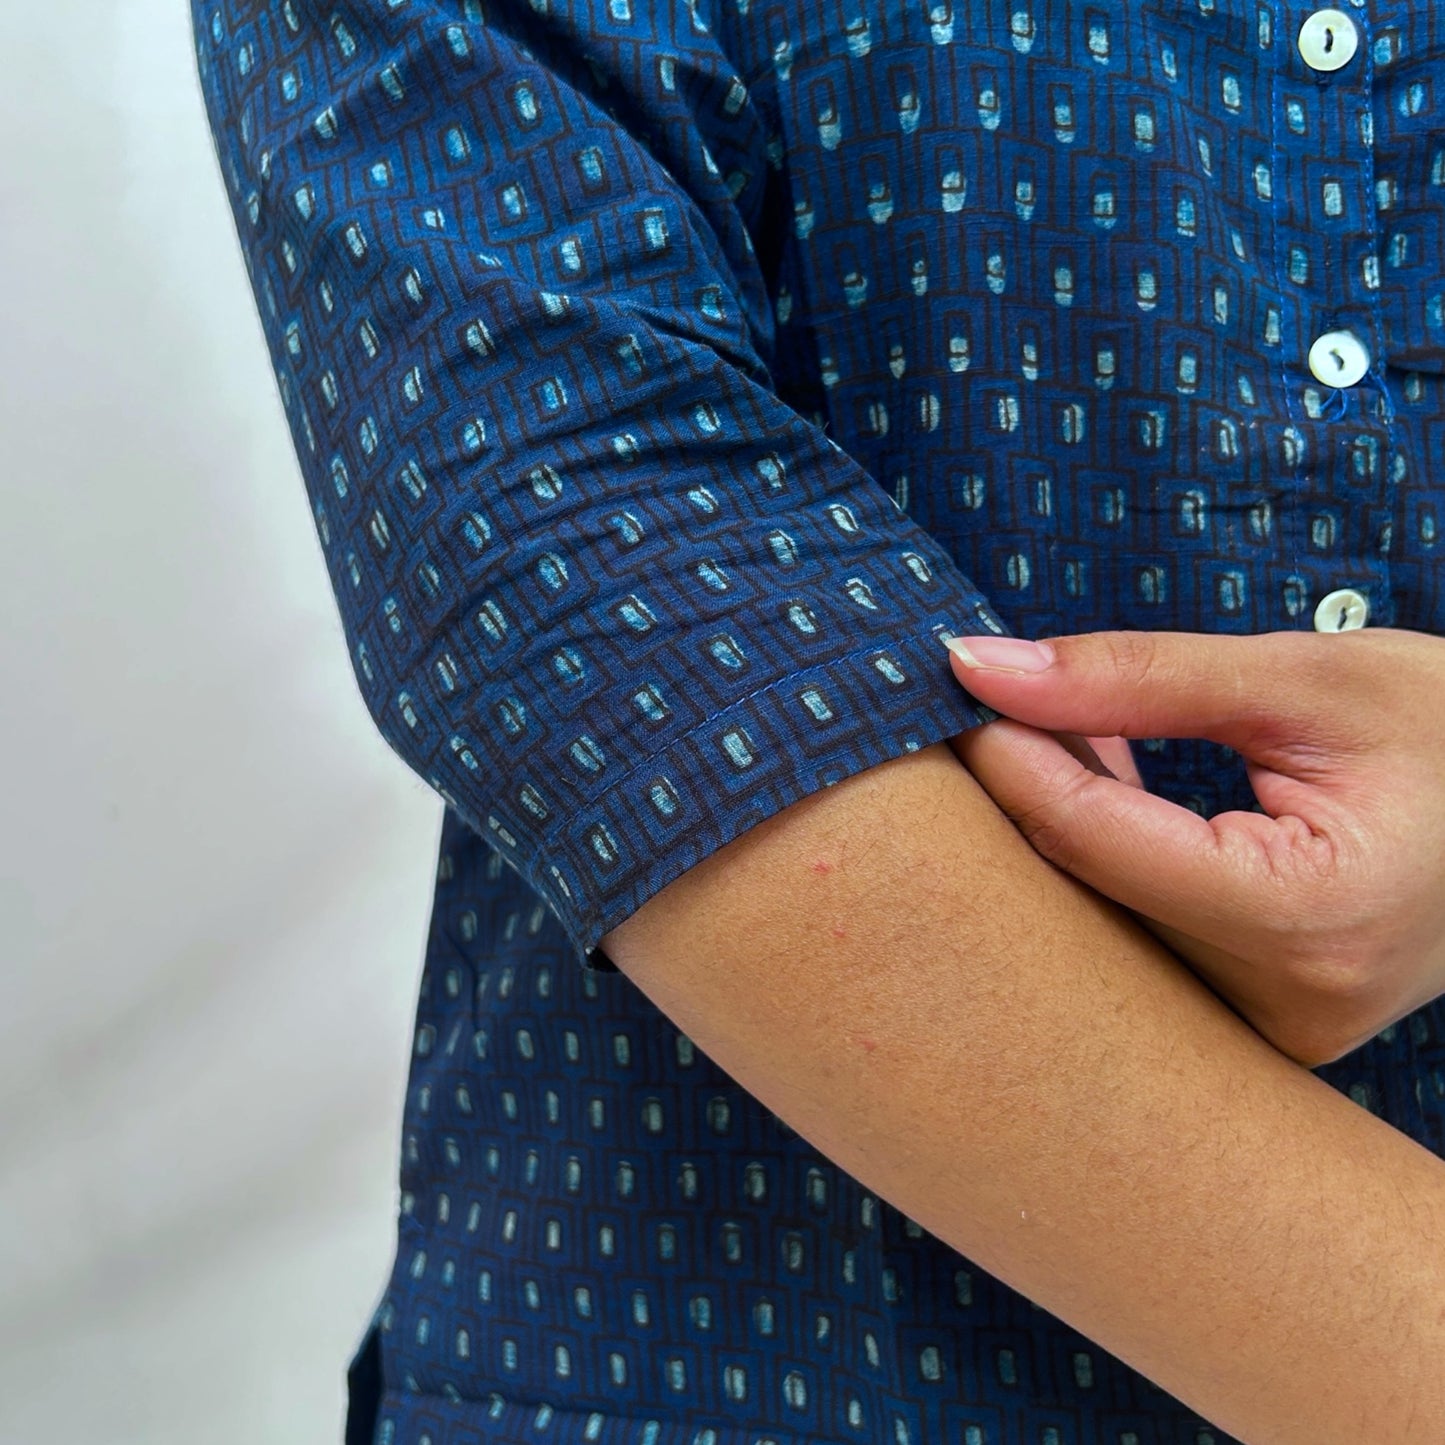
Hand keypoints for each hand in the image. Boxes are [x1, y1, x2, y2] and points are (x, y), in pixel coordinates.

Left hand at [943, 628, 1444, 1067]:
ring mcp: (1271, 1034)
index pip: (1093, 840)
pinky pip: (1140, 939)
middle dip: (1019, 795)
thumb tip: (980, 666)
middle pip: (1084, 895)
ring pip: (1101, 924)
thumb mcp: (1301, 681)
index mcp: (1307, 920)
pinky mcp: (1261, 1026)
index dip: (1009, 760)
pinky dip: (1104, 859)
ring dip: (1058, 825)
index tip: (954, 693)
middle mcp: (1284, 1007)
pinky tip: (1100, 782)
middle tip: (980, 711)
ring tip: (1049, 733)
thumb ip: (1136, 676)